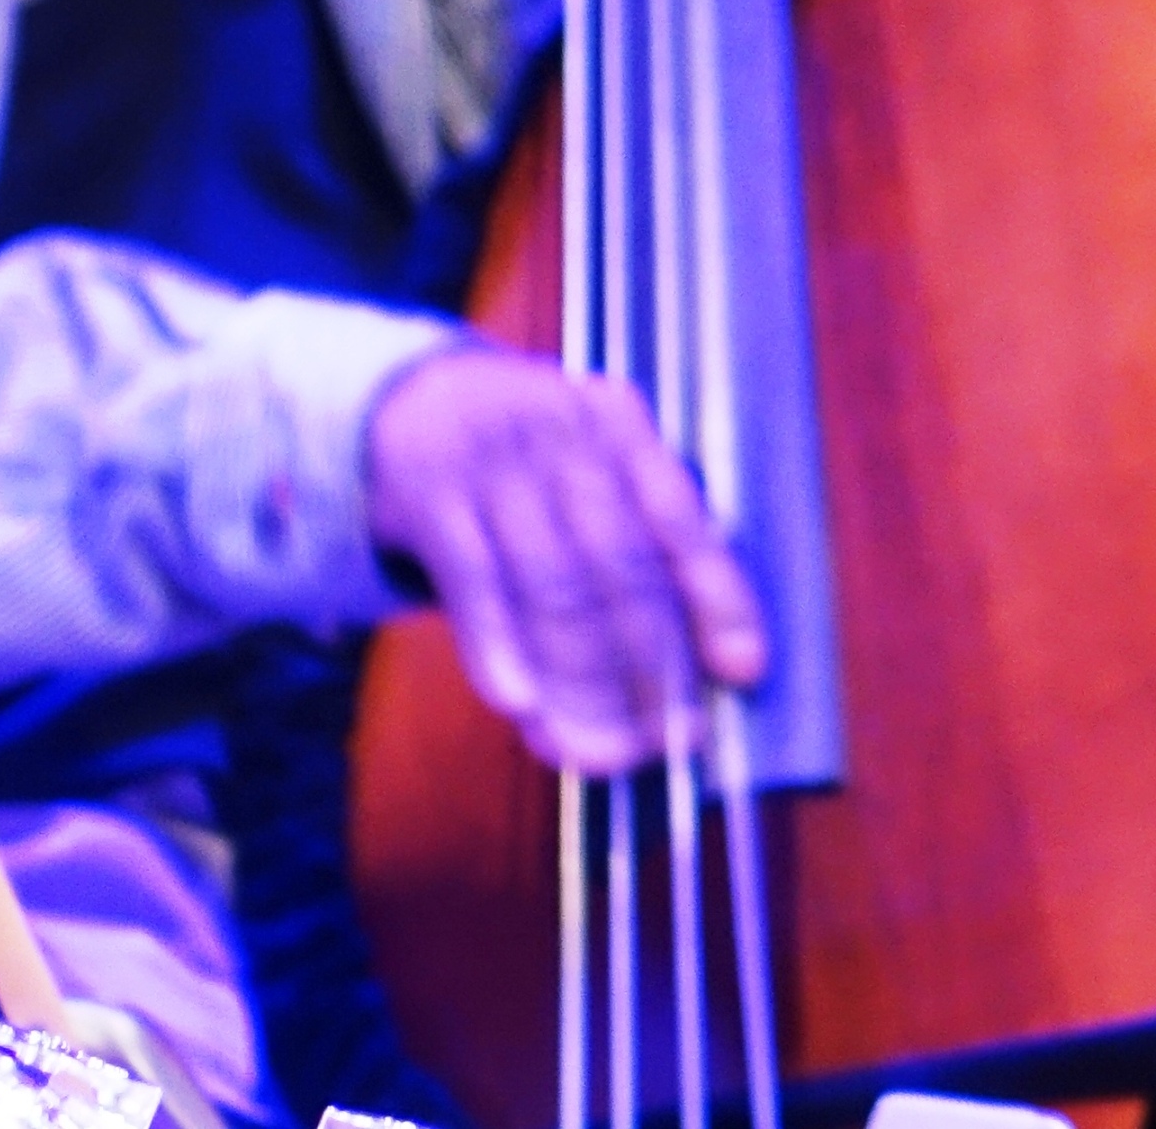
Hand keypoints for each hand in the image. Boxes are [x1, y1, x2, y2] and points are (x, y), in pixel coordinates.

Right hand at [365, 339, 771, 775]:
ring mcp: (493, 471)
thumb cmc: (536, 452)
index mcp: (620, 425)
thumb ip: (643, 520)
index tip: (744, 671)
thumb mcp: (595, 450)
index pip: (681, 517)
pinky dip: (502, 654)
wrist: (412, 400)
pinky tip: (526, 711)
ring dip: (581, 683)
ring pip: (549, 591)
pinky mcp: (433, 508)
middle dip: (651, 664)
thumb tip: (710, 646)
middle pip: (618, 566)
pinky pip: (474, 593)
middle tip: (673, 739)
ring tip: (607, 755)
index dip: (717, 597)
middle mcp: (562, 440)